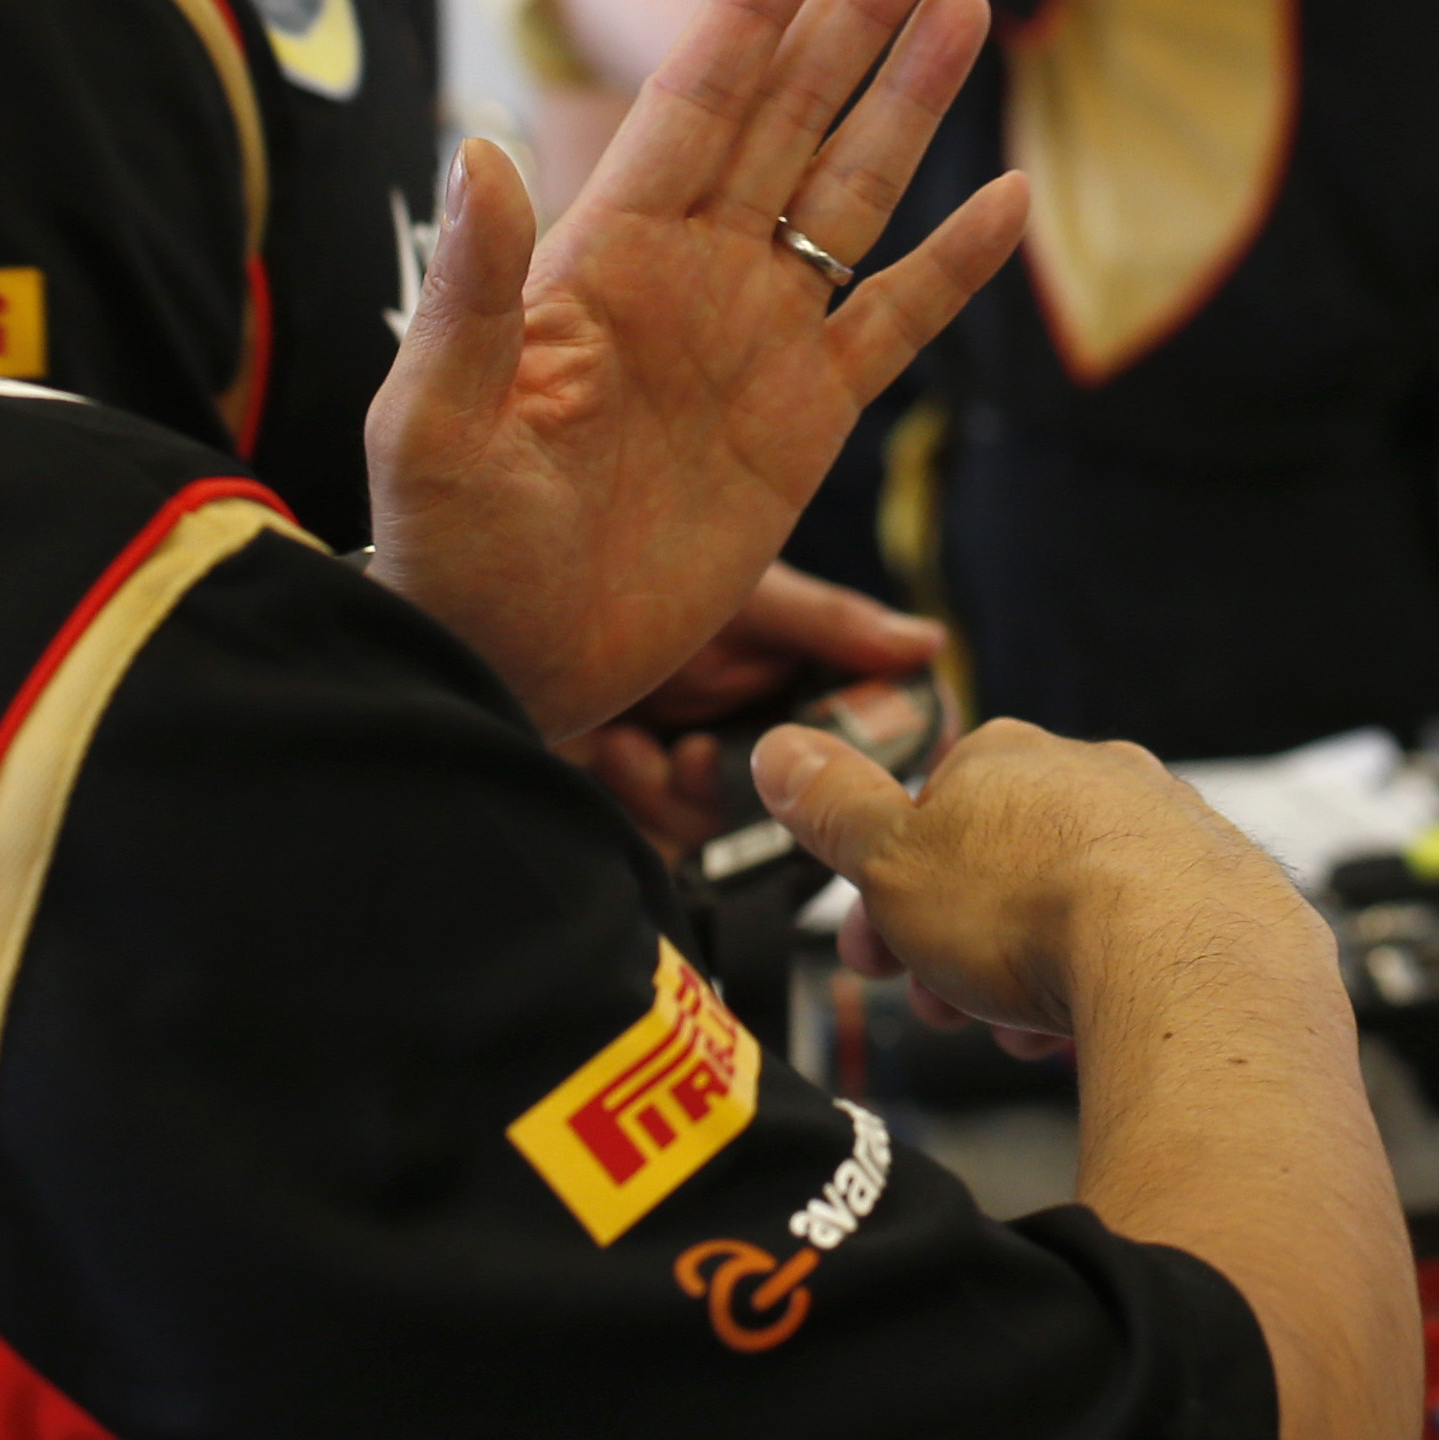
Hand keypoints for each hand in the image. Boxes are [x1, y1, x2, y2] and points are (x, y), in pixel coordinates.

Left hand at [366, 0, 1025, 740]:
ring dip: (911, 100)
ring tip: (968, 2)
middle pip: (792, 114)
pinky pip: (895, 323)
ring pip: (853, 192)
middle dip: (853, 14)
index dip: (746, 12)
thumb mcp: (431, 425)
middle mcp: (693, 274)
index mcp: (605, 256)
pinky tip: (1007, 197)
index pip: (692, 106)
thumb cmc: (446, 549)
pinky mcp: (806, 420)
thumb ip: (470, 295)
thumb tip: (483, 153)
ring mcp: (757, 339)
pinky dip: (954, 265)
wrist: (502, 665)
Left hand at [565, 564, 945, 862]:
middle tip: (700, 751)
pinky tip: (617, 755)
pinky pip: (687, 851)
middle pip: (812, 800)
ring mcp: (706, 777)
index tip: (876, 772)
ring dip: (689, 794)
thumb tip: (930, 643)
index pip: (872, 726)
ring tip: (641, 745)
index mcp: (796, 673)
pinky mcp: (653, 817)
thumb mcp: (739, 598)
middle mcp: (760, 728)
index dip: (882, 754)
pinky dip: (650, 807)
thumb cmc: (622, 587)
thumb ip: (831, 625)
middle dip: (756, 786)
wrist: (508, 639)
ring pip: (748, 833)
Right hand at [750, 715, 1318, 1064]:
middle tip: (935, 1008)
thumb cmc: (1030, 909)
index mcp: (1008, 757)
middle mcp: (1094, 775)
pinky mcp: (1220, 892)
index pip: (927, 814)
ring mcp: (1167, 830)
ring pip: (1066, 912)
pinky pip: (1137, 943)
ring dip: (1021, 978)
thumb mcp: (891, 863)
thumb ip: (833, 809)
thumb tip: (779, 749)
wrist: (1184, 963)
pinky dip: (1098, 988)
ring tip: (1009, 1033)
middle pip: (996, 869)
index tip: (871, 954)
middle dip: (952, 946)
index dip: (887, 893)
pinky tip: (1075, 1033)